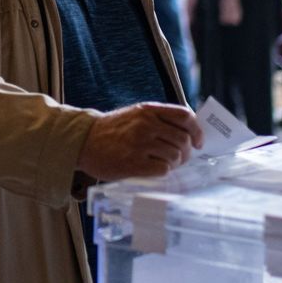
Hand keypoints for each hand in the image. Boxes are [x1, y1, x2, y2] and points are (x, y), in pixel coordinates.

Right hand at [77, 102, 203, 181]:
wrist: (83, 142)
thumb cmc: (112, 130)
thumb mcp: (135, 115)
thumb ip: (159, 120)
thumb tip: (189, 133)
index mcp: (148, 110)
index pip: (185, 116)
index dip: (197, 131)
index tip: (198, 142)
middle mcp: (145, 125)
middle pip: (183, 140)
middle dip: (187, 152)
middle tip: (181, 159)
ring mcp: (139, 144)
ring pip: (175, 156)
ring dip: (175, 163)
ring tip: (165, 164)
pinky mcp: (133, 163)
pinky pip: (163, 169)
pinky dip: (163, 172)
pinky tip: (154, 169)